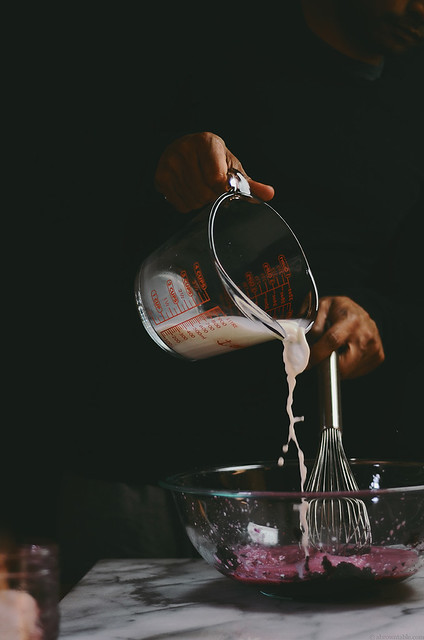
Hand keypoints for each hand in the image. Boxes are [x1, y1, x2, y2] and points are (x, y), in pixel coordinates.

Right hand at [154, 132, 274, 212]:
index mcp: (207, 142)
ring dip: (201, 201)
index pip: (217, 178)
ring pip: (193, 200)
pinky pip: (181, 205)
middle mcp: (185, 150)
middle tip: (212, 187)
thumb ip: (249, 184)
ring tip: (201, 187)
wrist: (182, 149)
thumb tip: (269, 194)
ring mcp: (170, 163)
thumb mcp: (231, 167)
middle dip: (212, 196)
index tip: (224, 187)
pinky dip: (189, 204)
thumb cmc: (212, 160)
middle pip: (205, 193)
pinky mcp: (161, 177)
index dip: (223, 189)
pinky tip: (190, 191)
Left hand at [307, 296, 384, 378]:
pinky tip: (346, 355)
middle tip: (322, 358)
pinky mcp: (378, 356)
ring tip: (336, 352)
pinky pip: (359, 371)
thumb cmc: (339, 310)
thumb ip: (314, 323)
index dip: (318, 354)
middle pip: (344, 363)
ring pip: (350, 370)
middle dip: (329, 365)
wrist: (359, 311)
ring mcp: (374, 346)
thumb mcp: (322, 307)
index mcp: (351, 319)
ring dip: (338, 366)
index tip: (309, 362)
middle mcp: (366, 333)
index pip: (333, 340)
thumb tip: (307, 343)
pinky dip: (348, 368)